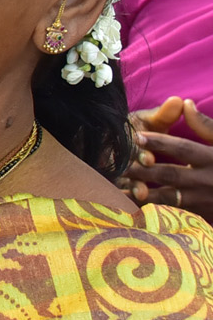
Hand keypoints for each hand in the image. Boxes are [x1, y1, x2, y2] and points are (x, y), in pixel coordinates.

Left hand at [122, 98, 212, 221]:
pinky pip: (172, 212)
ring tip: (115, 187)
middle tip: (116, 164)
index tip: (138, 135)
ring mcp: (205, 200)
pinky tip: (130, 205)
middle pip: (170, 173)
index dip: (162, 142)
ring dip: (142, 192)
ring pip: (168, 197)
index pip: (185, 148)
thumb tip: (184, 103)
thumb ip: (207, 126)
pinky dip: (151, 209)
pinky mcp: (202, 216)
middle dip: (142, 169)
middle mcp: (208, 180)